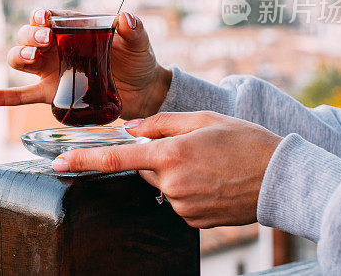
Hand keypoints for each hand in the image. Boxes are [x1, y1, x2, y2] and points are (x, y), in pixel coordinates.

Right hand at [0, 8, 172, 119]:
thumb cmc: (138, 60)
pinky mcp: (50, 94)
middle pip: (27, 36)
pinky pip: (18, 96)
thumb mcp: (139, 42)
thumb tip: (125, 19)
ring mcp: (49, 71)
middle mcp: (55, 47)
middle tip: (45, 41)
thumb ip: (133, 30)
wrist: (143, 92)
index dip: (40, 16)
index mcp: (72, 28)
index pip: (47, 17)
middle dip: (29, 36)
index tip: (45, 20)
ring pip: (20, 60)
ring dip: (18, 55)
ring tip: (32, 57)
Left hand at [51, 112, 281, 227]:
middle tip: (193, 146)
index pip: (115, 159)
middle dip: (158, 156)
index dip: (83, 160)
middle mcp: (171, 183)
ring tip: (210, 163)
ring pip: (162, 184)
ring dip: (175, 172)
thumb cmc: (245, 141)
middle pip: (145, 168)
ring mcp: (183, 206)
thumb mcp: (203, 118)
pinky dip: (188, 189)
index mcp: (170, 154)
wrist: (282, 179)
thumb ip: (160, 122)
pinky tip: (212, 181)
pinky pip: (178, 200)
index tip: (57, 164)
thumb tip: (131, 128)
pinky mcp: (194, 222)